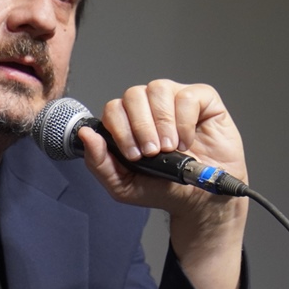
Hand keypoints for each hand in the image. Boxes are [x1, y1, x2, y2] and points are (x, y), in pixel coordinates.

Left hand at [75, 79, 247, 288]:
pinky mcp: (202, 99)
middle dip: (140, 127)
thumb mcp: (123, 186)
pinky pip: (187, 96)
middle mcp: (149, 105)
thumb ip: (99, 162)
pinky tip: (187, 141)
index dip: (120, 129)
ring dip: (162, 122)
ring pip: (158, 89)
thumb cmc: (163, 188)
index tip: (134, 155)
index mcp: (128, 122)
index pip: (113, 109)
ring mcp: (175, 98)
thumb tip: (85, 134)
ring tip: (170, 147)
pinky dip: (185, 122)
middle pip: (132, 95)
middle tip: (152, 152)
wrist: (201, 200)